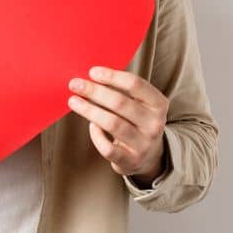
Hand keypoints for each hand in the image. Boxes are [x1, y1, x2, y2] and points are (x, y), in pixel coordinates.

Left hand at [67, 66, 168, 182]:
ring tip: (73, 101)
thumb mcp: (139, 104)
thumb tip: (90, 76)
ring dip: (89, 110)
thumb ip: (121, 90)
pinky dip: (96, 135)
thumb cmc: (136, 121)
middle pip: (121, 103)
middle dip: (95, 91)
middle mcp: (154, 124)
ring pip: (112, 124)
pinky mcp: (130, 160)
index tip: (92, 72)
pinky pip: (107, 147)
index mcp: (158, 104)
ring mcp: (144, 144)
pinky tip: (91, 126)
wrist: (149, 156)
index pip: (136, 84)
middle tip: (75, 84)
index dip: (112, 76)